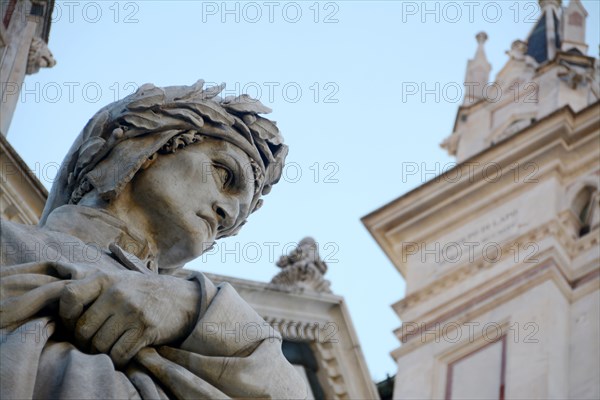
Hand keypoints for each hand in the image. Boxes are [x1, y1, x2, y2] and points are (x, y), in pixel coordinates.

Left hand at [58, 270, 200, 366]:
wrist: (184, 299)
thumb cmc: (144, 293)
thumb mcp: (120, 280)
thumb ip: (93, 288)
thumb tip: (61, 308)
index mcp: (106, 279)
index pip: (69, 297)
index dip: (66, 316)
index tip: (74, 324)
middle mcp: (118, 293)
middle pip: (83, 330)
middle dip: (85, 343)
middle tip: (94, 344)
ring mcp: (132, 311)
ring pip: (100, 345)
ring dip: (103, 353)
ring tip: (111, 348)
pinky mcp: (146, 329)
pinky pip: (119, 354)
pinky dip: (119, 359)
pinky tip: (125, 353)